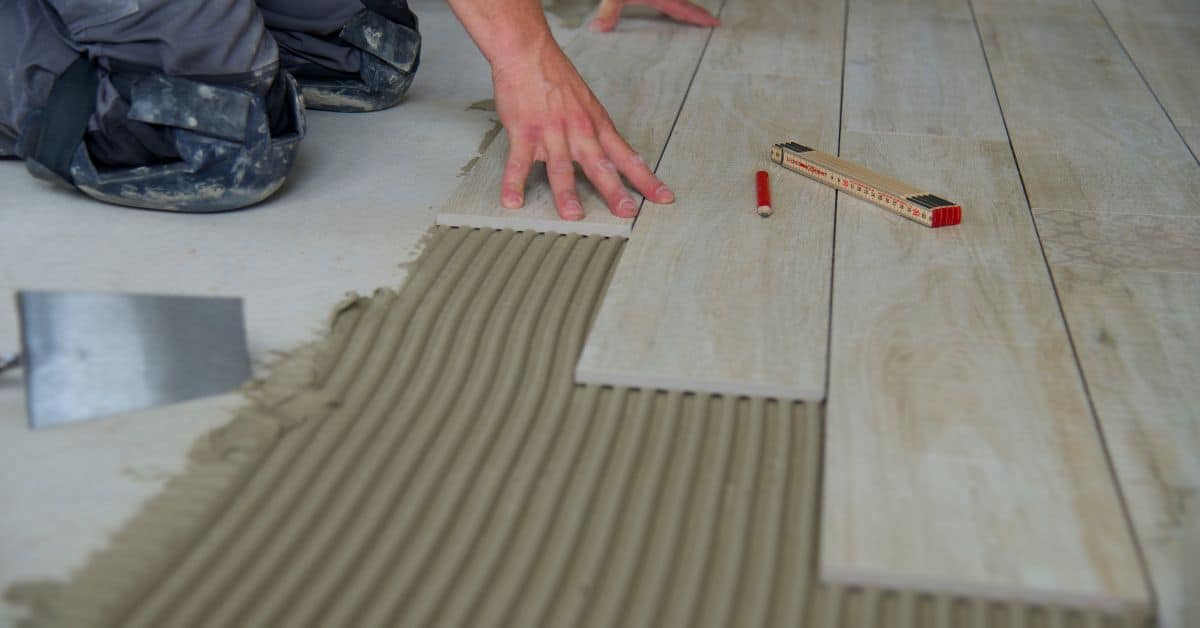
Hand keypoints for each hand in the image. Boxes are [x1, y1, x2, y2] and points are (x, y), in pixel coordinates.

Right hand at [492, 41, 674, 219]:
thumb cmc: (556, 77)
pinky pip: (519, 163)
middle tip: (626, 212)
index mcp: (597, 125)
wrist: (528, 53)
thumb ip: (594, 133)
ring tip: (572, 215)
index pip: (627, 157)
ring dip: (567, 193)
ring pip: (561, 167)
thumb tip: (605, 156)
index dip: (646, 179)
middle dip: (615, 191)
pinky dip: (514, 183)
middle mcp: (578, 131)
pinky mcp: (524, 132)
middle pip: (600, 165)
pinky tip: (512, 200)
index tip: (663, 198)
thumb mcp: (587, 104)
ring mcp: (551, 132)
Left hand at [590, 0, 720, 31]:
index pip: (685, 9)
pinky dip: (674, 2)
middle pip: (686, 3)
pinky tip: (668, 4)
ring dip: (686, 6)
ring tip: (693, 15)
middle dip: (697, 13)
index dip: (699, 17)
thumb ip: (608, 10)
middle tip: (712, 21)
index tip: (715, 22)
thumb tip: (598, 29)